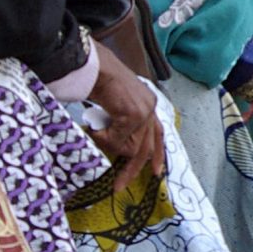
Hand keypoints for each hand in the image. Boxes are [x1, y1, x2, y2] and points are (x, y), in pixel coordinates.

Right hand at [88, 50, 162, 187]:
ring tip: (97, 133)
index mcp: (148, 103)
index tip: (156, 172)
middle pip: (146, 147)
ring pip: (130, 147)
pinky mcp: (133, 115)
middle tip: (120, 184)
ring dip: (110, 145)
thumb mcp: (116, 105)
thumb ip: (123, 123)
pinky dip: (103, 138)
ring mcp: (144, 111)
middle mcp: (150, 107)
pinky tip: (94, 128)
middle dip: (132, 168)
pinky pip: (117, 139)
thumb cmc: (100, 81)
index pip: (158, 134)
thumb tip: (120, 147)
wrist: (94, 67)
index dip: (157, 155)